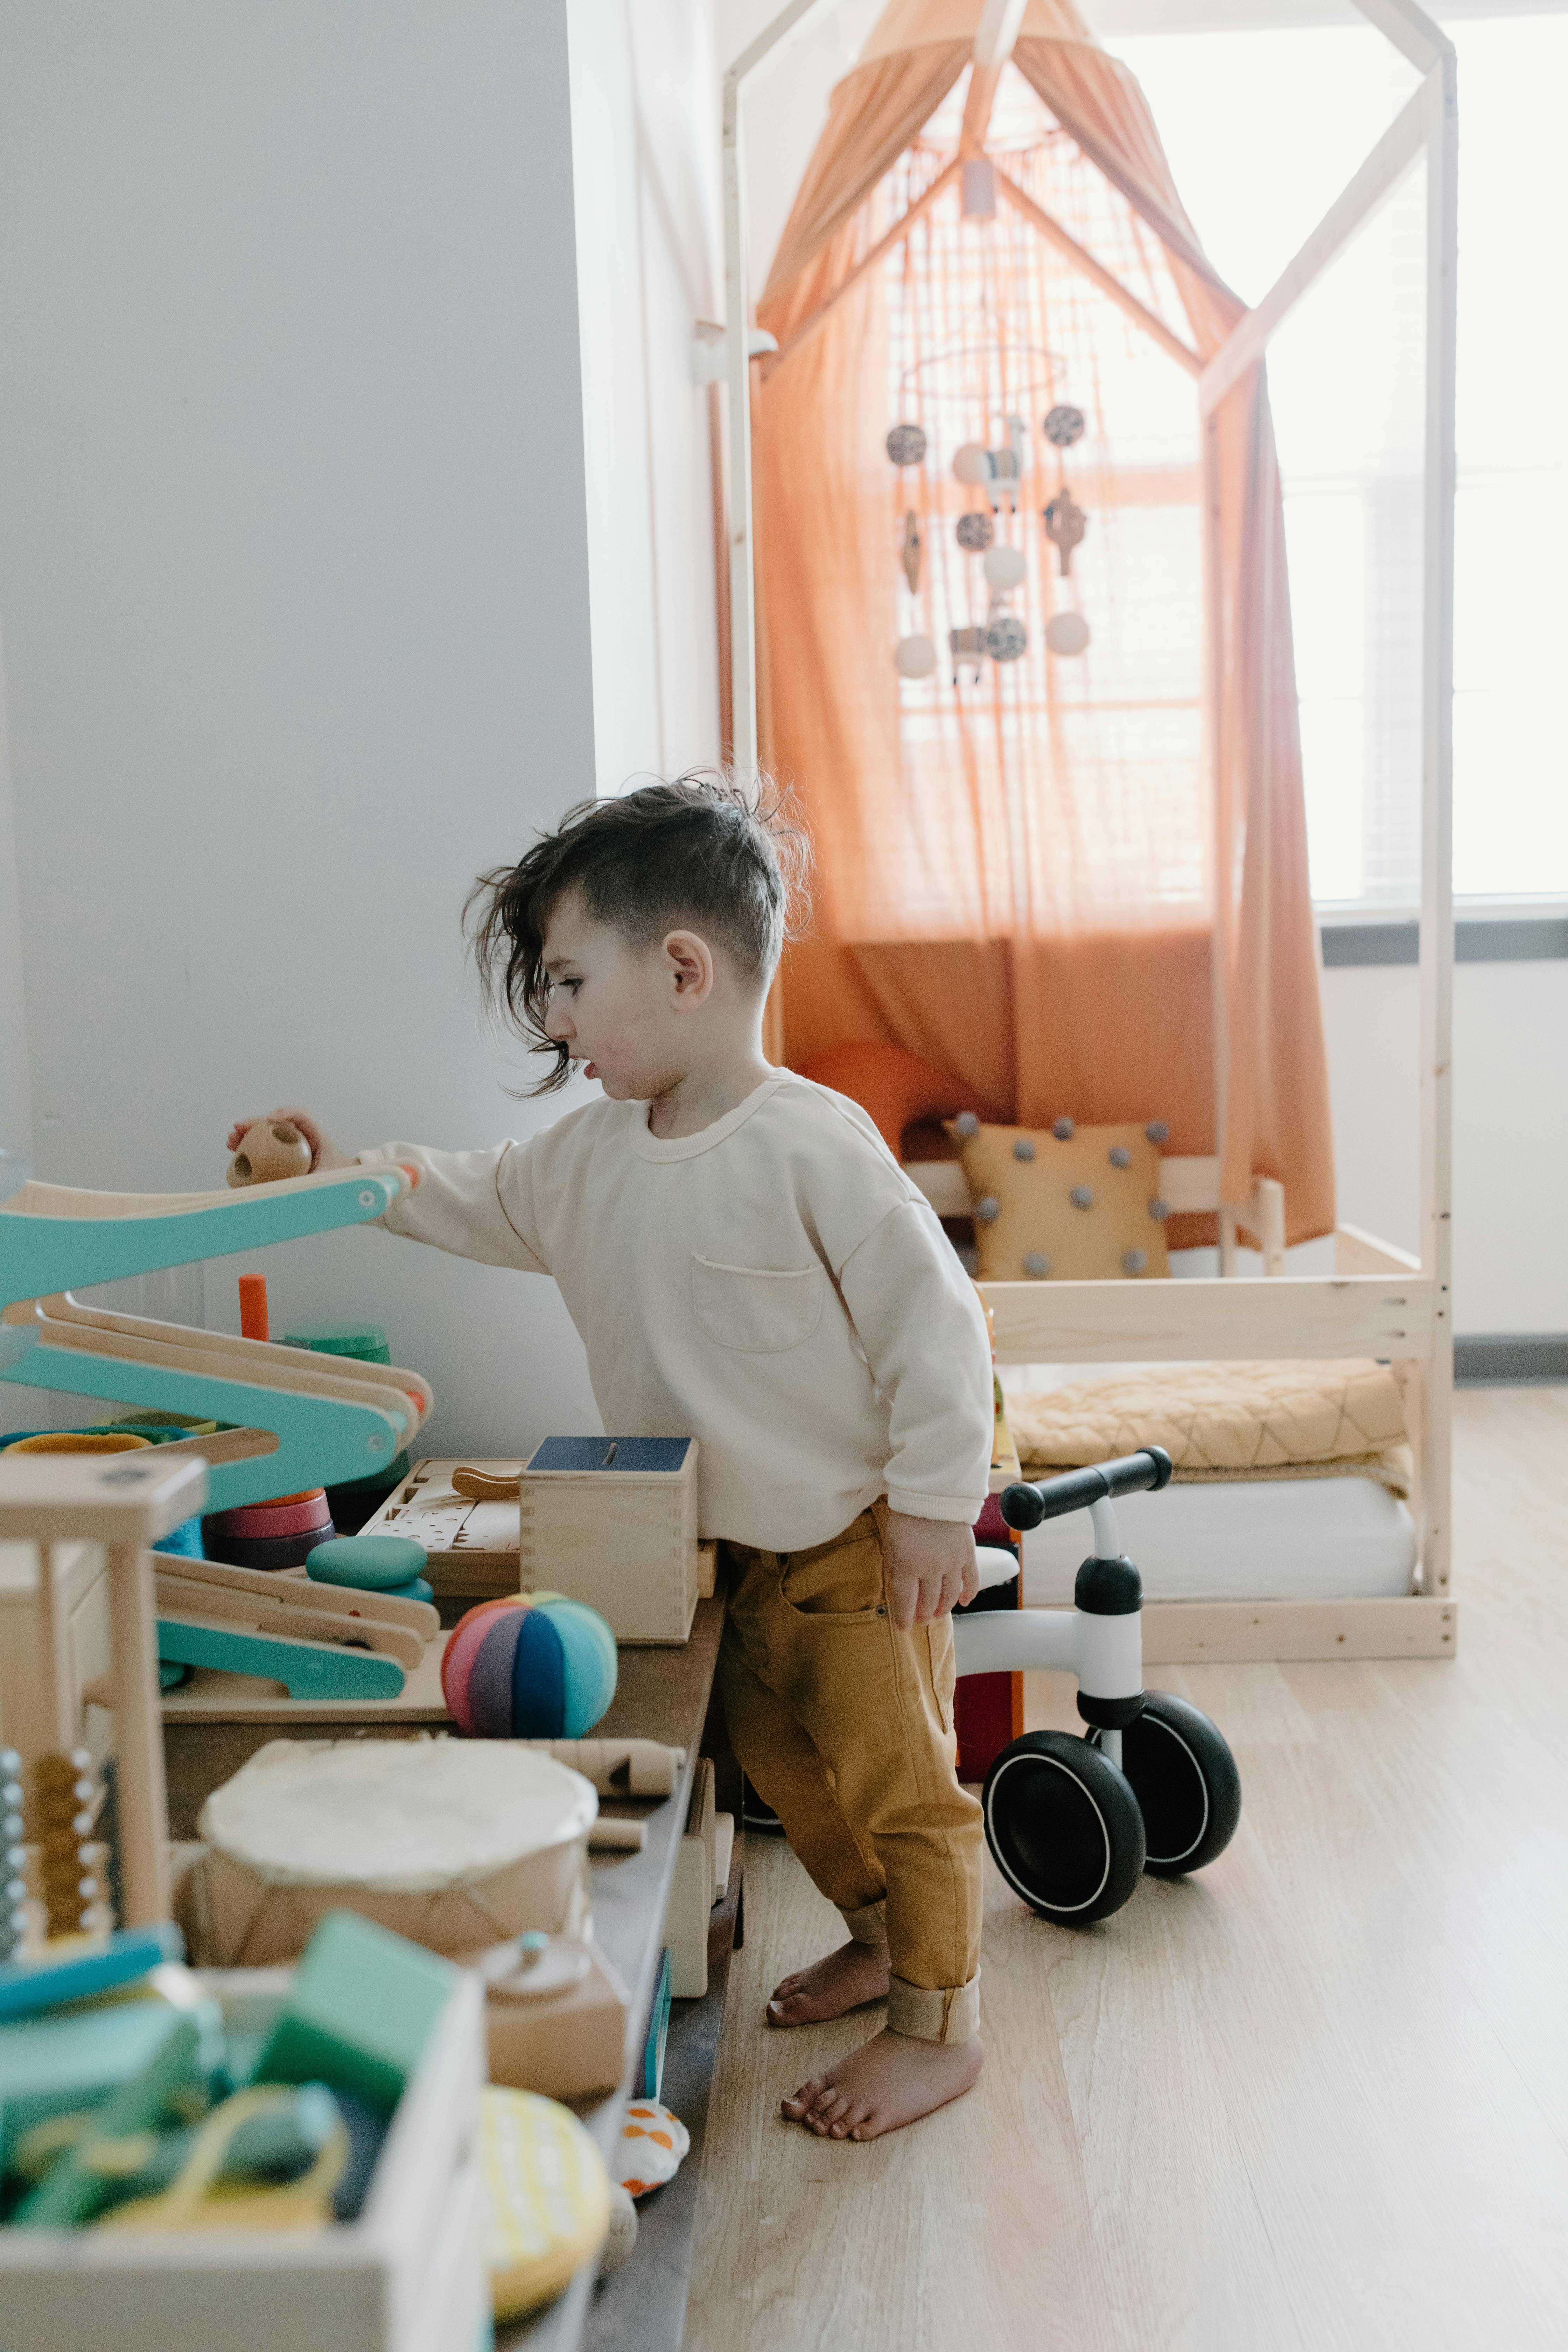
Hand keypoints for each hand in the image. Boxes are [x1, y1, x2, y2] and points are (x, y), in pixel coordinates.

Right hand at [225, 1106, 355, 1175]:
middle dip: (256, 1123)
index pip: (302, 1116)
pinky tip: (234, 1148)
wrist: (340, 1181)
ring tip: (231, 1139)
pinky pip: (265, 1144)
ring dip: (248, 1132)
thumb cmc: (335, 1178)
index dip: (286, 1113)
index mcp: (317, 1136)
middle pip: (277, 1122)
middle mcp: (302, 1135)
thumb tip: (293, 1192)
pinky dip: (250, 1144)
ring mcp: (290, 1142)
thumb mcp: (326, 1180)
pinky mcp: (282, 1151)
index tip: (271, 1119)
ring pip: (267, 1132)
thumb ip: (314, 1183)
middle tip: (238, 1128)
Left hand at [885, 1512, 978, 1629]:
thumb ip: (893, 1565)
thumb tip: (897, 1586)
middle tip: (921, 1620)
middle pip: (928, 1602)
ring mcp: (952, 1563)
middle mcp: (931, 1569)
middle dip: (924, 1615)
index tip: (903, 1628)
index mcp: (907, 1566)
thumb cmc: (908, 1517)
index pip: (905, 1601)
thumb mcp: (891, 1541)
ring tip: (938, 1614)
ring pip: (950, 1596)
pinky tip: (964, 1602)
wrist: (934, 1493)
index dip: (904, 1618)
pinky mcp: (968, 1555)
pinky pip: (971, 1580)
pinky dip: (969, 1594)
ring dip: (943, 1608)